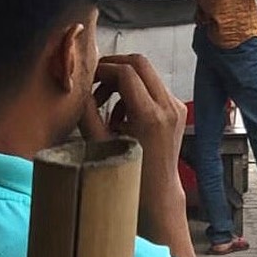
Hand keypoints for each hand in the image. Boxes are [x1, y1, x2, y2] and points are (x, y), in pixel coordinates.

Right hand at [81, 55, 187, 229]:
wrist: (157, 193)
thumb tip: (78, 89)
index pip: (127, 72)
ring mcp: (176, 106)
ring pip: (147, 73)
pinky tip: (119, 115)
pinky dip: (134, 91)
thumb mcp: (99, 143)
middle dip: (114, 66)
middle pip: (140, 63)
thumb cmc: (127, 174)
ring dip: (122, 80)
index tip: (88, 78)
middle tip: (94, 80)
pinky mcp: (177, 109)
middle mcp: (168, 106)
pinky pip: (153, 87)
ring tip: (103, 103)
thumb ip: (87, 113)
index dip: (103, 69)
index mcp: (150, 115)